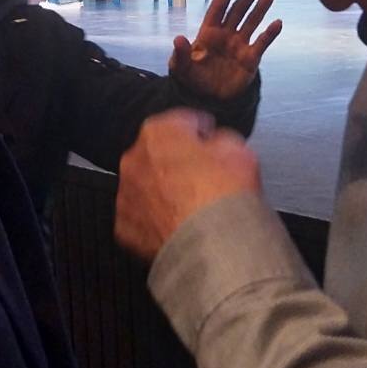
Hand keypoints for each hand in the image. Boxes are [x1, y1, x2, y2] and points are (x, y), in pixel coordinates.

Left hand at [116, 109, 261, 260]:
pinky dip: (157, 221)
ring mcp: (128, 195)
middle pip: (159, 155)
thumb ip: (222, 139)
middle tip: (205, 177)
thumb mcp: (240, 150)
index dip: (200, 131)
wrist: (214, 246)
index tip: (209, 139)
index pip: (180, 122)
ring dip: (165, 193)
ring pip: (147, 187)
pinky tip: (181, 226)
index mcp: (159, 133)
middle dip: (178, 163)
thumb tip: (219, 145)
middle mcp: (135, 161)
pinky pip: (142, 218)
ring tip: (193, 207)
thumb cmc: (225, 198)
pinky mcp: (126, 228)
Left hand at [170, 0, 281, 102]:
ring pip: (251, 22)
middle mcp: (226, 34)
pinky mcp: (250, 59)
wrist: (207, 99)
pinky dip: (270, 34)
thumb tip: (179, 38)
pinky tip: (278, 22)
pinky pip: (262, 43)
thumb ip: (181, 53)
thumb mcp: (182, 67)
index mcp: (208, 32)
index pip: (218, 8)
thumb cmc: (192, 78)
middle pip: (238, 11)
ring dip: (261, 8)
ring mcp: (239, 45)